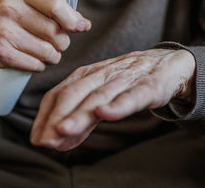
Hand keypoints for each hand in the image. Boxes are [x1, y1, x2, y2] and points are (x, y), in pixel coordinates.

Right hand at [0, 0, 90, 73]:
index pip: (55, 4)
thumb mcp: (30, 4)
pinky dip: (41, 65)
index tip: (79, 27)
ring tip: (47, 52)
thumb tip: (84, 24)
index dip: (72, 19)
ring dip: (53, 56)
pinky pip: (36, 64)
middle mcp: (9, 9)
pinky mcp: (1, 53)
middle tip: (58, 42)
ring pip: (48, 51)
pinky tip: (35, 60)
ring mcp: (3, 32)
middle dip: (62, 41)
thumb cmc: (12, 18)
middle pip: (54, 31)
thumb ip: (57, 10)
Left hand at [30, 49, 195, 150]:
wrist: (168, 64)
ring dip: (80, 114)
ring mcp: (125, 79)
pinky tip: (105, 113)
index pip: (60, 93)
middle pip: (74, 93)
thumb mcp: (102, 97)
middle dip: (56, 117)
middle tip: (45, 140)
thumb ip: (82, 118)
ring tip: (63, 130)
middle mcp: (102, 74)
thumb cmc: (130, 81)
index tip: (36, 137)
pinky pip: (132, 95)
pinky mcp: (149, 85)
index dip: (46, 115)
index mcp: (88, 75)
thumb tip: (58, 141)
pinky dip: (118, 104)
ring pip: (99, 96)